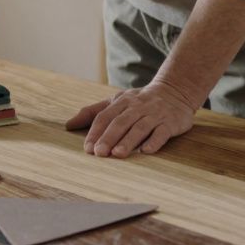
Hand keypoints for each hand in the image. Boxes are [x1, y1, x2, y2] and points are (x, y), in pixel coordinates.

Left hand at [65, 81, 196, 157]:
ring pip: (140, 127)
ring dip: (129, 140)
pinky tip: (146, 151)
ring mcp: (155, 114)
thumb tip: (68, 125)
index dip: (95, 132)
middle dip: (109, 137)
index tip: (88, 148)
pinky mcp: (171, 123)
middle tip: (99, 153)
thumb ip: (93, 112)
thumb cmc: (140, 101)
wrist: (175, 90)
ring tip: (118, 154)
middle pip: (120, 122)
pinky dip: (154, 141)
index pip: (105, 117)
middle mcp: (137, 107)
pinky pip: (162, 132)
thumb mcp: (116, 101)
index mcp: (122, 102)